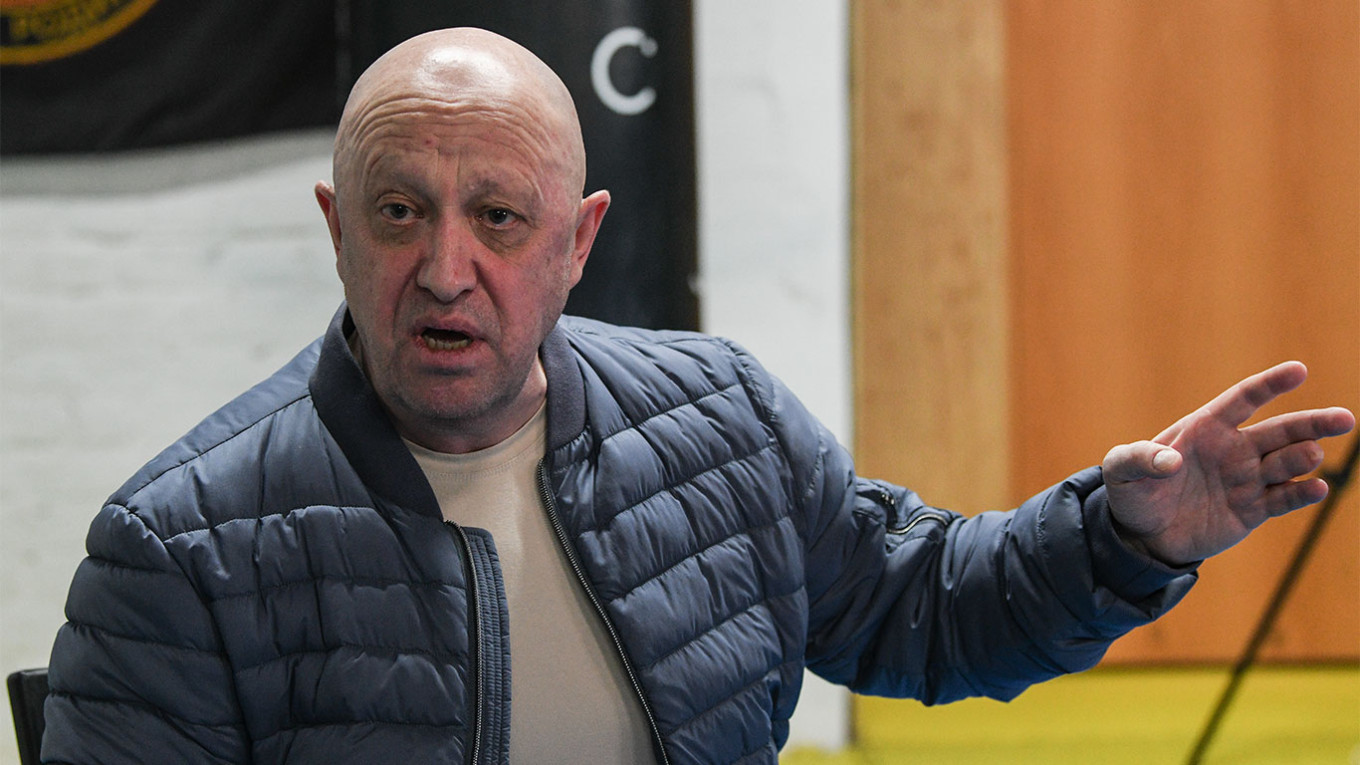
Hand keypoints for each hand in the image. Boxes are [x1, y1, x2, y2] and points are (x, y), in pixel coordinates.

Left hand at [1102, 361, 1354, 565]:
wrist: (1142, 535)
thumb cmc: (1133, 492)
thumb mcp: (1122, 471)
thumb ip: (1139, 458)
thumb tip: (1170, 461)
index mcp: (1206, 428)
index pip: (1243, 399)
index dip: (1270, 385)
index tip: (1299, 371)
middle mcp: (1234, 449)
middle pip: (1281, 430)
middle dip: (1312, 423)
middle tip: (1344, 418)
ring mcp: (1247, 479)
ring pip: (1288, 463)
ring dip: (1303, 457)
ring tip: (1309, 456)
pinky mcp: (1253, 510)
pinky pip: (1284, 498)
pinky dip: (1302, 493)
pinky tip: (1316, 488)